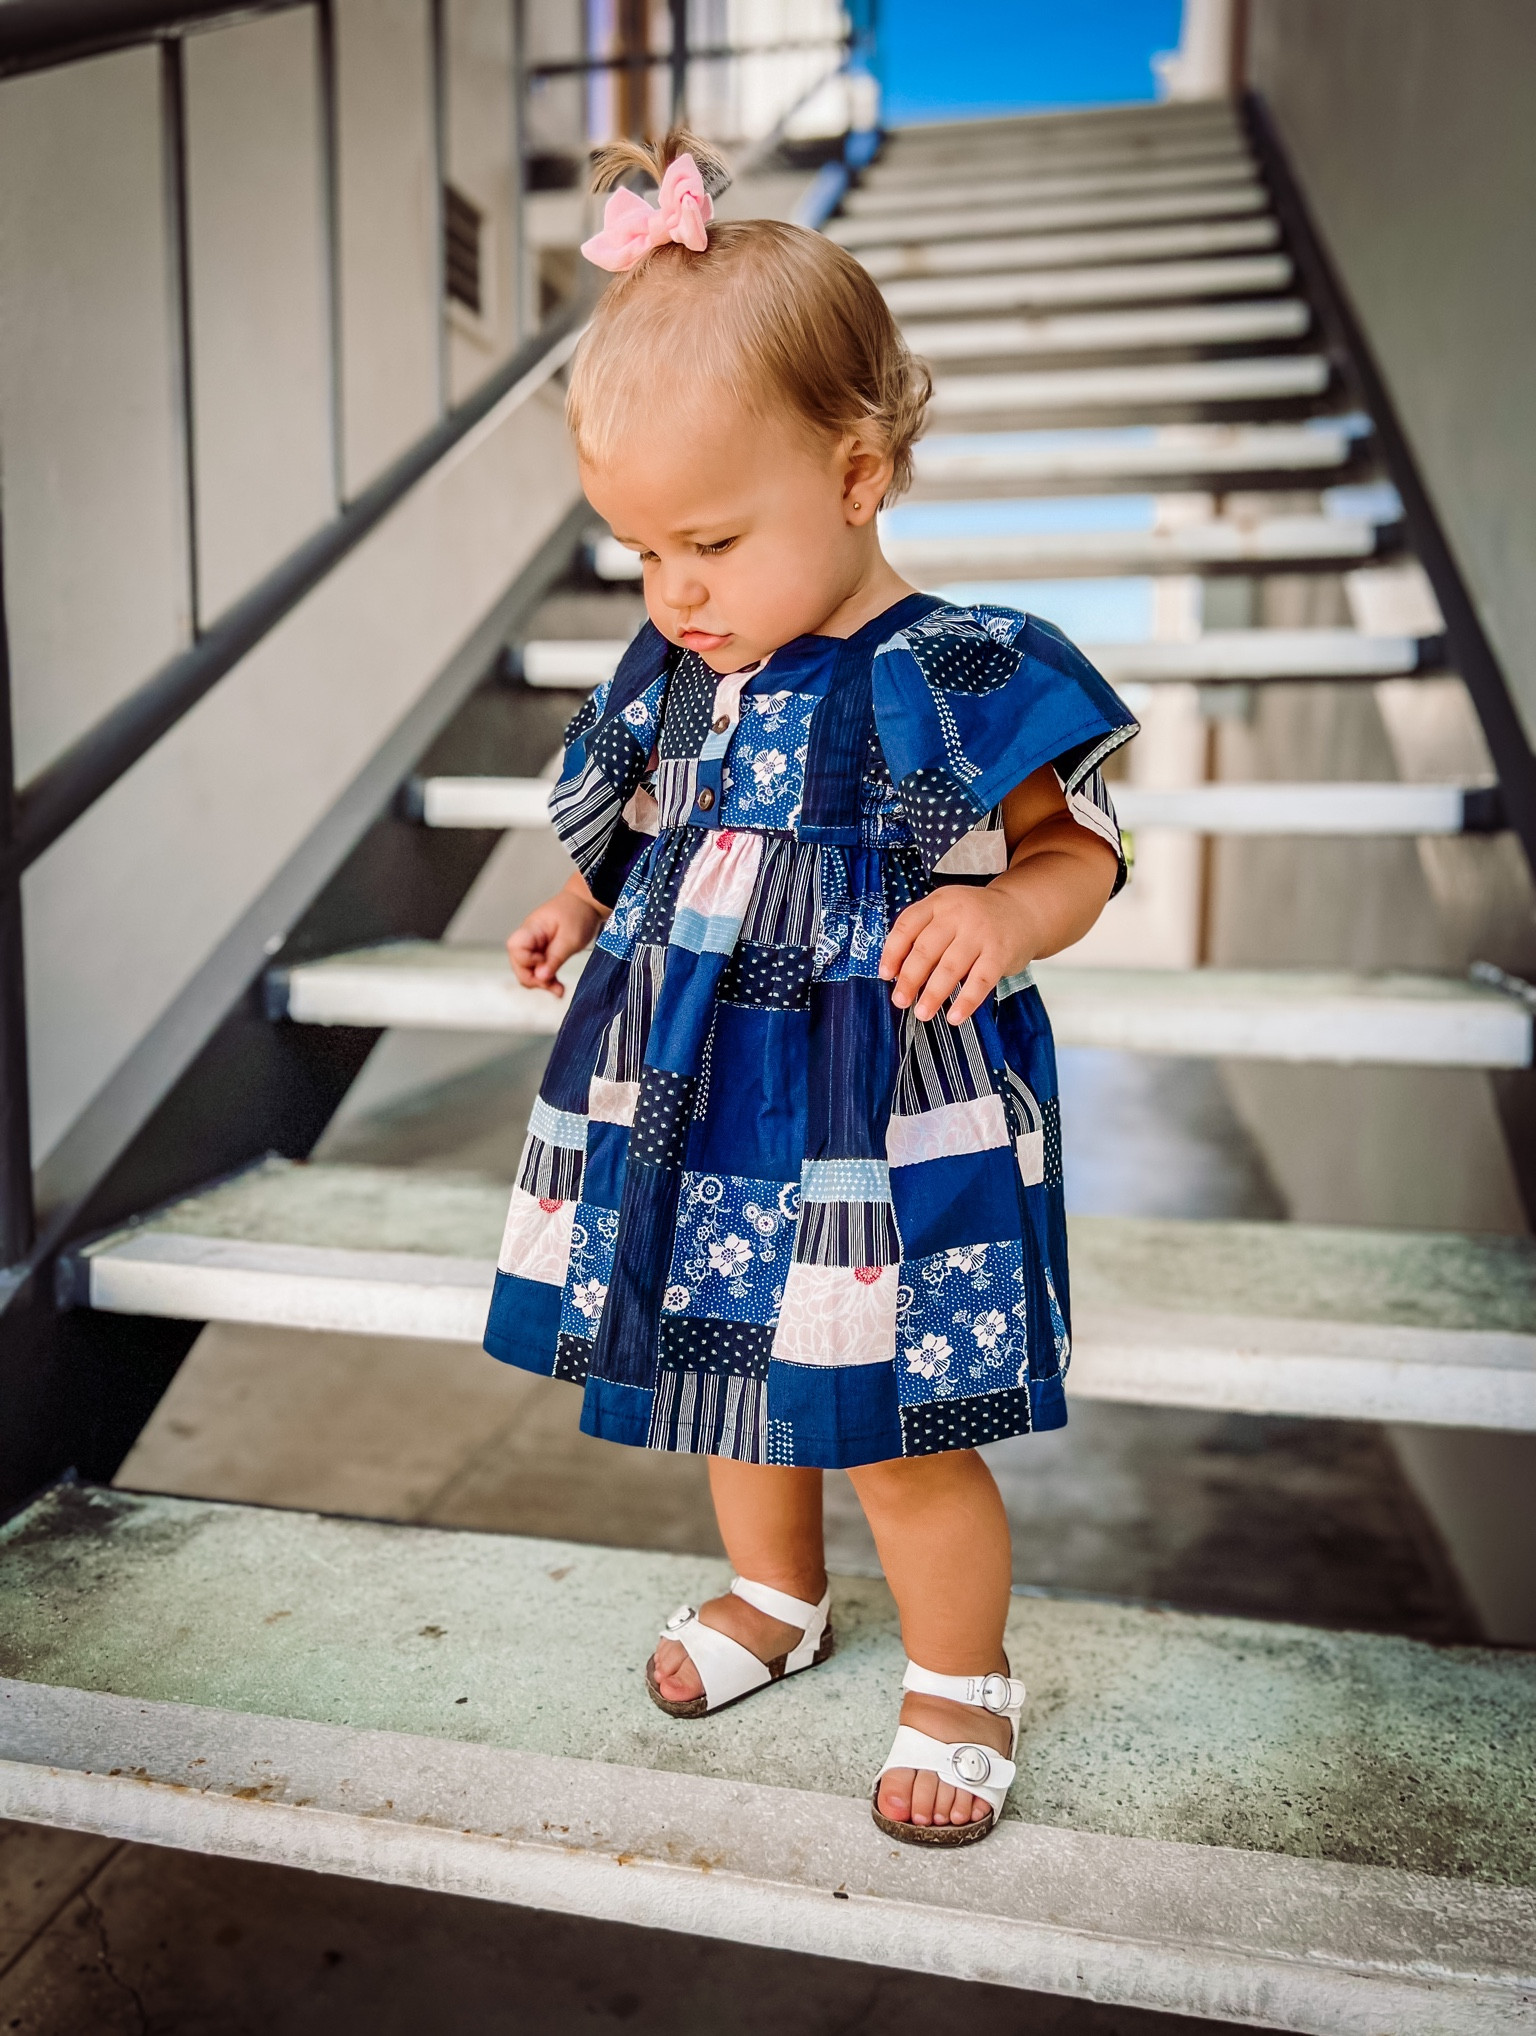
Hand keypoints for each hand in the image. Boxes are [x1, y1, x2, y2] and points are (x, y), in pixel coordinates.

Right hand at [507, 880, 605, 996]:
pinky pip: (538, 969)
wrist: (586, 903)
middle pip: (518, 963)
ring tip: (558, 990)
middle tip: (553, 987)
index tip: (545, 962)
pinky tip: (558, 987)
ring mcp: (534, 944)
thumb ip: (555, 958)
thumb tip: (540, 977)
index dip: (527, 960)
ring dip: (541, 982)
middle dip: (533, 978)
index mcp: (532, 928)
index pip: (515, 947)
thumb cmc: (578, 914)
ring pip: (527, 969)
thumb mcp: (571, 938)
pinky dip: (547, 979)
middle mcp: (529, 937)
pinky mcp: (542, 951)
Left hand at [879, 885, 1034, 1025]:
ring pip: (950, 967)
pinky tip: (954, 1016)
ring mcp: (980, 933)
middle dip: (909, 979)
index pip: (907, 925)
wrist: (1024, 911)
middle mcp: (957, 914)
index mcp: (938, 902)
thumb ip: (925, 935)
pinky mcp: (1000, 953)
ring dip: (933, 993)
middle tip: (900, 1001)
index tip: (884, 974)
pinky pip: (980, 981)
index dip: (892, 952)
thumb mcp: (948, 913)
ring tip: (922, 1013)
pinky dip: (966, 1001)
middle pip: (926, 949)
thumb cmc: (977, 919)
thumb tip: (899, 974)